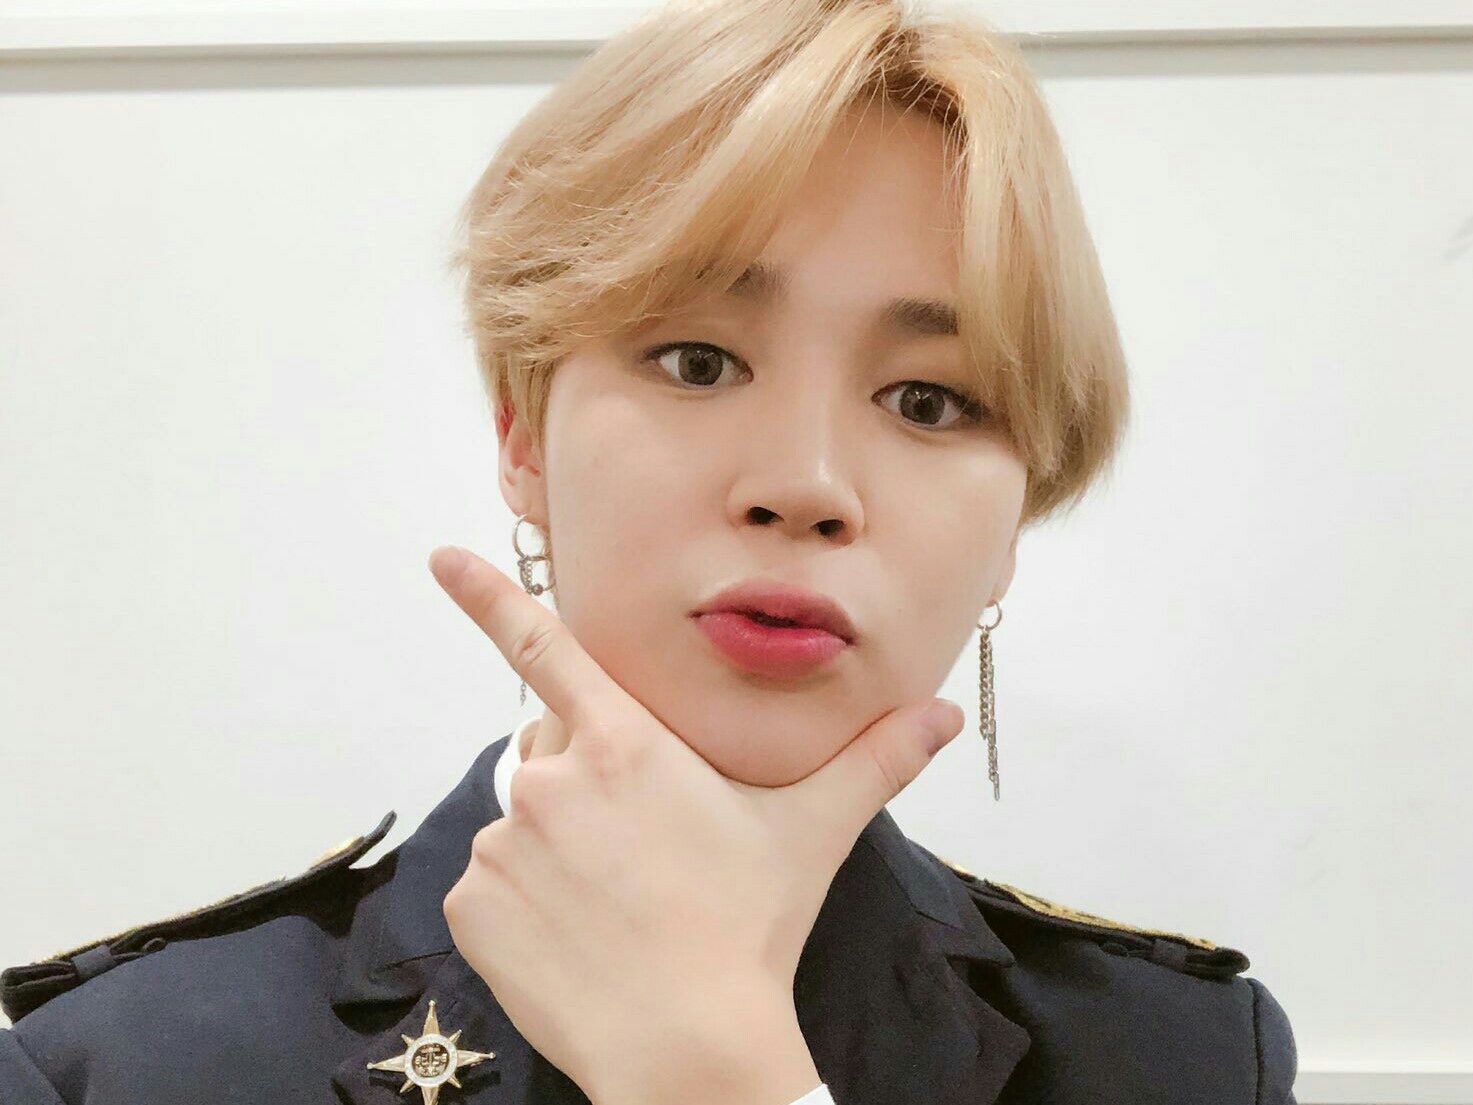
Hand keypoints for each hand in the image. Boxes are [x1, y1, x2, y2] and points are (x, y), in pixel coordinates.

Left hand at [427, 543, 964, 1104]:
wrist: (687, 1050)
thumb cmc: (748, 929)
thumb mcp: (812, 833)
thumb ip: (875, 760)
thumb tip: (943, 712)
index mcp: (626, 744)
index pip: (546, 649)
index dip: (490, 597)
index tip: (442, 558)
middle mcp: (551, 779)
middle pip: (555, 748)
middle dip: (590, 776)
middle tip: (644, 844)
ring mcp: (502, 843)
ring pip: (524, 821)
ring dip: (558, 845)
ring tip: (617, 903)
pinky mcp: (472, 906)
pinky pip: (490, 884)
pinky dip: (521, 902)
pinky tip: (574, 936)